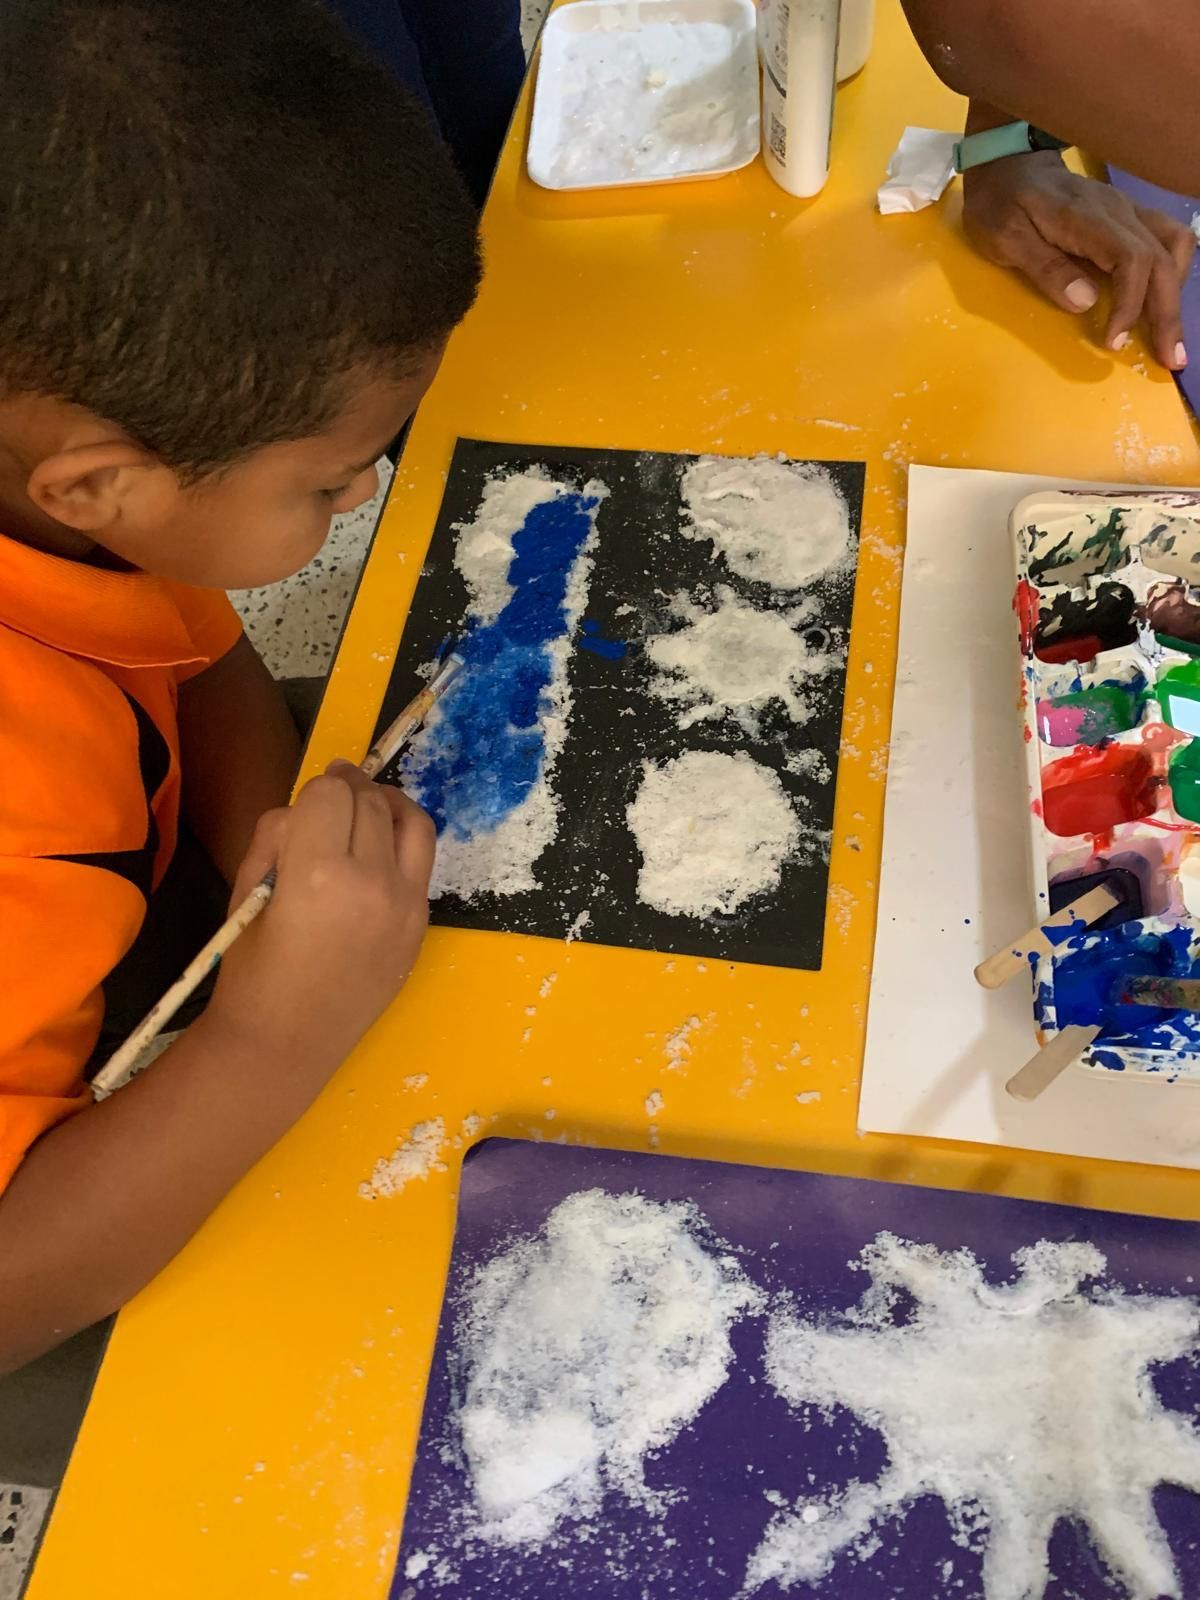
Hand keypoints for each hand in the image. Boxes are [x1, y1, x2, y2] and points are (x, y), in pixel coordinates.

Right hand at [210, 761, 434, 1069]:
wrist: (287, 1042)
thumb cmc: (252, 971)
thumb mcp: (246, 891)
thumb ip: (275, 836)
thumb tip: (307, 808)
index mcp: (318, 873)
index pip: (330, 794)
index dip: (315, 789)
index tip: (308, 798)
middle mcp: (372, 883)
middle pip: (370, 802)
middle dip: (348, 790)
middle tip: (332, 793)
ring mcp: (406, 905)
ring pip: (412, 822)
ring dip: (388, 805)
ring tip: (368, 805)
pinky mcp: (421, 925)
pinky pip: (422, 863)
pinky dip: (402, 845)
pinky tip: (380, 850)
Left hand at [962, 151, 1195, 368]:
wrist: (1008, 163)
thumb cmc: (1000, 202)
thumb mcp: (1006, 238)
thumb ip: (1046, 267)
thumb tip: (1085, 300)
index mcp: (1088, 218)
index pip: (1132, 260)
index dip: (1130, 304)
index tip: (1113, 341)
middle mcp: (1118, 211)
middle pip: (1161, 259)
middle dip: (1167, 312)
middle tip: (1169, 358)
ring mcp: (1127, 211)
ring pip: (1173, 247)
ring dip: (1175, 293)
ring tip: (1169, 335)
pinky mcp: (1128, 217)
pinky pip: (1165, 241)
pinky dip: (1170, 274)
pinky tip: (1163, 301)